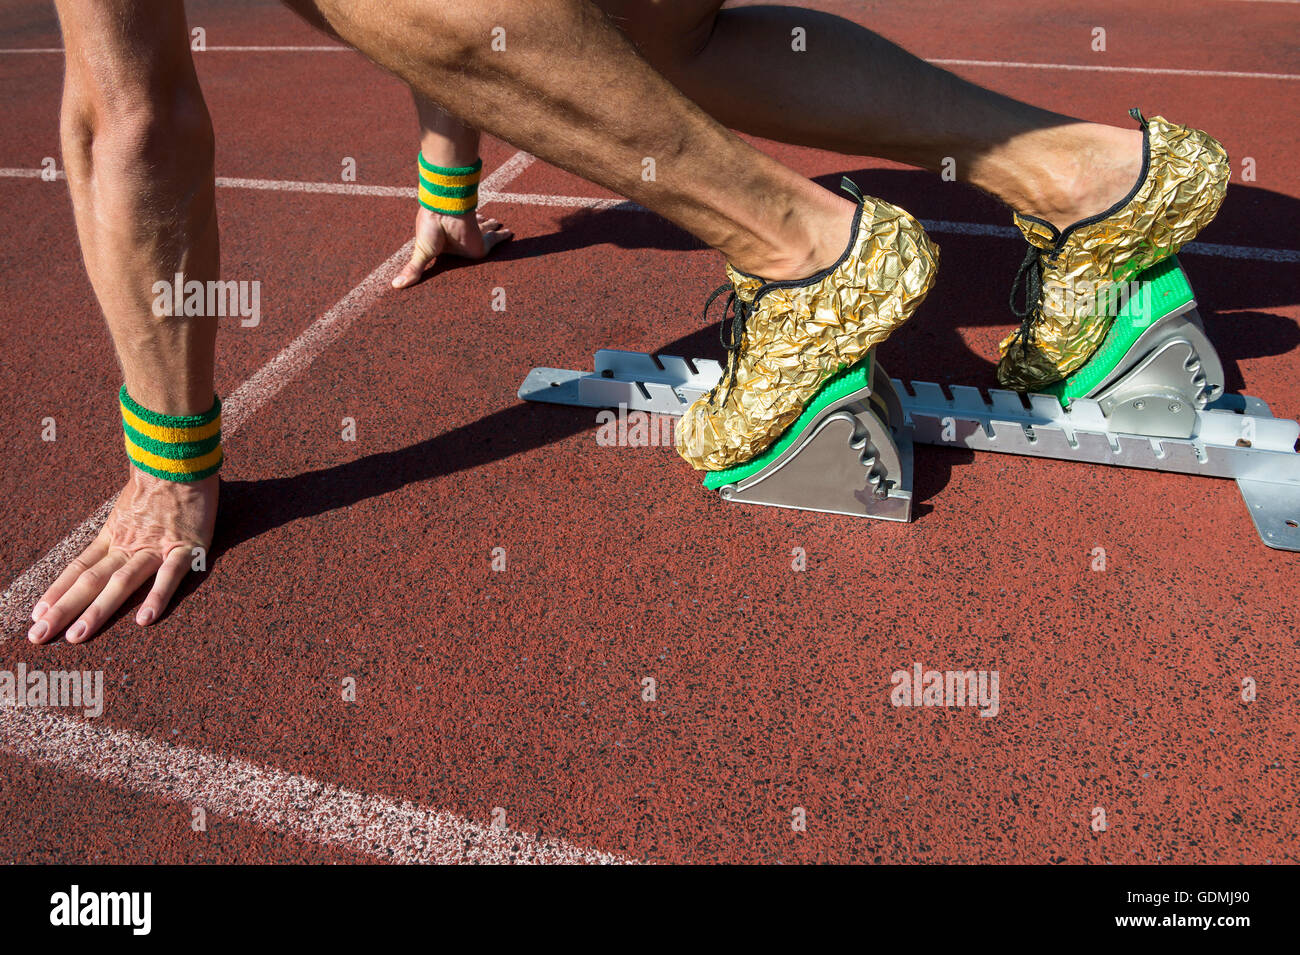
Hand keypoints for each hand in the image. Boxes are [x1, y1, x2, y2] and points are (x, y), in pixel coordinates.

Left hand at [28, 469, 217, 643]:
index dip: (56, 592)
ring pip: (122, 583)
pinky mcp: (185, 547)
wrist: (181, 457)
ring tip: (77, 636)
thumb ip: (122, 526)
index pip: (78, 569)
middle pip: (90, 581)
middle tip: (38, 636)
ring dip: (98, 611)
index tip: (36, 615)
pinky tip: (144, 620)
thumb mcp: (128, 506)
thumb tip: (110, 541)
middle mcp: (128, 545)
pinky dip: (157, 597)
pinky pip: (170, 576)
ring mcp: (155, 547)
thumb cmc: (159, 478)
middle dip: (63, 610)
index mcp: (114, 535)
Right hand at [391, 206, 511, 288]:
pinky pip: (496, 239)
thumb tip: (394, 286)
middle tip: (489, 227)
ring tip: (499, 225)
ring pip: (486, 232)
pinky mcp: (483, 241)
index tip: (458, 246)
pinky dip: (504, 236)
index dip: (456, 245)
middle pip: (472, 235)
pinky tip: (510, 233)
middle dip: (480, 229)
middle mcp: (460, 240)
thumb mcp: (422, 252)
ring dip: (492, 227)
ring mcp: (473, 238)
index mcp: (445, 244)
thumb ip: (414, 269)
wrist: (444, 210)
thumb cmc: (431, 228)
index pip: (452, 247)